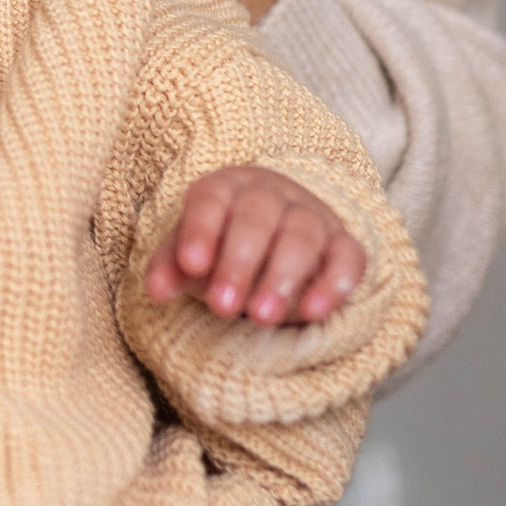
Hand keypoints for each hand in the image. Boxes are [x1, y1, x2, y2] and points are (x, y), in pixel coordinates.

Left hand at [145, 171, 365, 326]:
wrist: (275, 239)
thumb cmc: (221, 246)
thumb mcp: (193, 254)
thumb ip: (171, 268)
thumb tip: (157, 291)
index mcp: (225, 189)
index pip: (211, 200)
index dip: (201, 230)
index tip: (191, 265)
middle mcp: (271, 195)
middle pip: (258, 216)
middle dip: (240, 262)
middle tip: (222, 307)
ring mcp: (312, 216)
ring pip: (303, 235)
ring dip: (282, 277)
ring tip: (261, 317)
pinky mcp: (343, 244)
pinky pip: (348, 257)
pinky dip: (334, 284)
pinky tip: (313, 312)